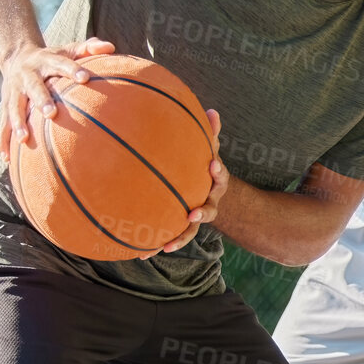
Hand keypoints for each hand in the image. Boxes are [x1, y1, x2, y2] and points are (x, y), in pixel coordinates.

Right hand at [0, 37, 115, 154]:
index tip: (85, 78)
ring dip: (17, 123)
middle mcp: (27, 75)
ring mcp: (14, 91)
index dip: (72, 69)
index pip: (61, 64)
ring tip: (24, 139)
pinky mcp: (6, 104)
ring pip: (14, 107)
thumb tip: (111, 47)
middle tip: (51, 114)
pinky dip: (3, 139)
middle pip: (34, 88)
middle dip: (41, 100)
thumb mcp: (69, 50)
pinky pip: (2, 123)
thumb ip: (89, 48)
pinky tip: (6, 156)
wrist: (18, 57)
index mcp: (46, 61)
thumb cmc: (54, 58)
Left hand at [153, 110, 226, 255]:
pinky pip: (172, 237)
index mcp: (216, 183)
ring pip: (191, 230)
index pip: (220, 177)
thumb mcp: (209, 150)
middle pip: (209, 210)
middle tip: (193, 214)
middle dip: (202, 214)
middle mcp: (209, 202)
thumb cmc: (203, 166)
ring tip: (168, 246)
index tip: (213, 165)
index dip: (219, 172)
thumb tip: (213, 110)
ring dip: (181, 238)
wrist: (207, 192)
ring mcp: (195, 217)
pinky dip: (159, 245)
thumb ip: (210, 134)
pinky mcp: (181, 227)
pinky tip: (143, 253)